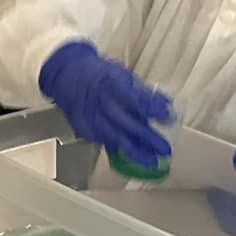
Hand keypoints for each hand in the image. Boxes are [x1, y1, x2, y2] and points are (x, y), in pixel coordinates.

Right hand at [39, 42, 172, 165]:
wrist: (68, 75)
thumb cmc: (101, 74)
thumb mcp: (123, 75)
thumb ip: (143, 92)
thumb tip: (166, 104)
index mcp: (111, 81)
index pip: (133, 97)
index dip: (151, 107)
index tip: (167, 116)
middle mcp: (99, 100)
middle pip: (124, 121)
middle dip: (145, 137)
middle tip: (163, 149)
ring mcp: (89, 115)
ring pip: (113, 137)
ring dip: (134, 150)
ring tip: (152, 161)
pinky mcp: (82, 127)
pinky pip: (103, 141)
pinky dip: (119, 149)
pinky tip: (132, 156)